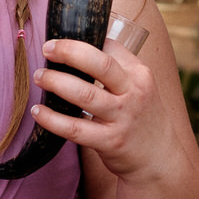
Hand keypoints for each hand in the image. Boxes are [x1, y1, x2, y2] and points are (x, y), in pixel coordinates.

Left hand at [29, 36, 182, 181]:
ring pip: (83, 94)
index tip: (62, 39)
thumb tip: (78, 50)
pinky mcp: (110, 141)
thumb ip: (118, 71)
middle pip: (99, 64)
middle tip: (47, 49)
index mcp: (140, 74)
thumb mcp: (140, 89)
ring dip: (55, 82)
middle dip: (69, 52)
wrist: (160, 159)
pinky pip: (74, 128)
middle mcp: (133, 93)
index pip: (111, 47)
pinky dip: (52, 119)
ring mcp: (122, 118)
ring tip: (39, 77)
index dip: (84, 39)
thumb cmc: (142, 118)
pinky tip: (38, 112)